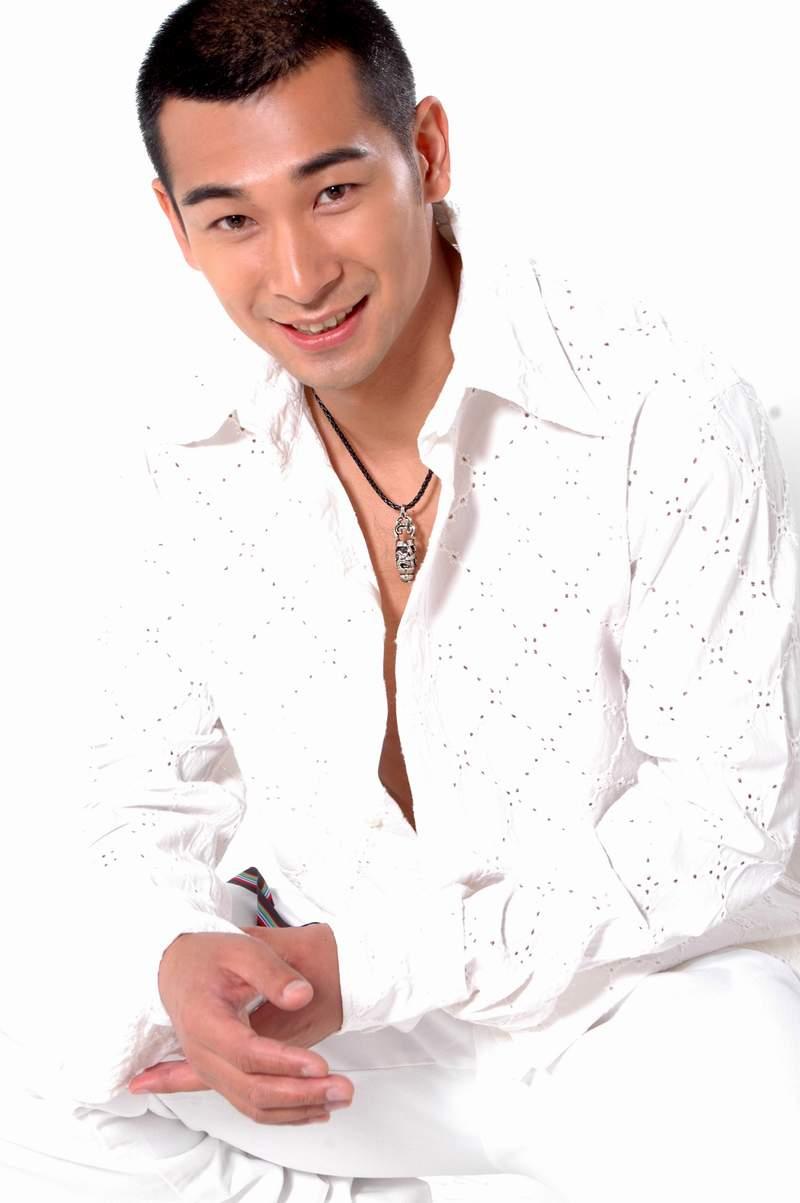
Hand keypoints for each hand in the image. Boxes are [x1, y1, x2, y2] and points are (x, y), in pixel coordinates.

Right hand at [128, 929, 352, 1124]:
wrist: (178, 969)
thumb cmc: (207, 957)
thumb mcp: (242, 949)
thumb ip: (272, 972)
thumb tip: (301, 995)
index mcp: (203, 1020)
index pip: (246, 1052)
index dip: (284, 1062)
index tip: (319, 1065)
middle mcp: (202, 1054)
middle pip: (251, 1089)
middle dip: (300, 1094)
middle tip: (340, 1088)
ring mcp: (210, 1071)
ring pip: (254, 1105)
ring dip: (298, 1109)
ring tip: (337, 1099)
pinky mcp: (222, 1078)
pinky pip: (252, 1105)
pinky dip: (285, 1113)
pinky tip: (314, 1109)